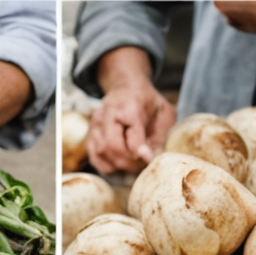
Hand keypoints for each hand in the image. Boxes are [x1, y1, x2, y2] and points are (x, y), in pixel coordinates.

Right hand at [87, 54, 174, 173]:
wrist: (127, 87)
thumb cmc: (149, 102)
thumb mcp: (164, 114)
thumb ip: (160, 136)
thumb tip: (149, 158)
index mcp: (130, 106)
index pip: (132, 133)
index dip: (141, 151)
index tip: (150, 160)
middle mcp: (107, 113)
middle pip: (111, 145)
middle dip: (129, 162)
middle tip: (142, 166)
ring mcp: (96, 123)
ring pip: (101, 151)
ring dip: (118, 165)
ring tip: (133, 166)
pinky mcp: (90, 132)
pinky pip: (94, 156)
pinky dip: (106, 165)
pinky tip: (119, 165)